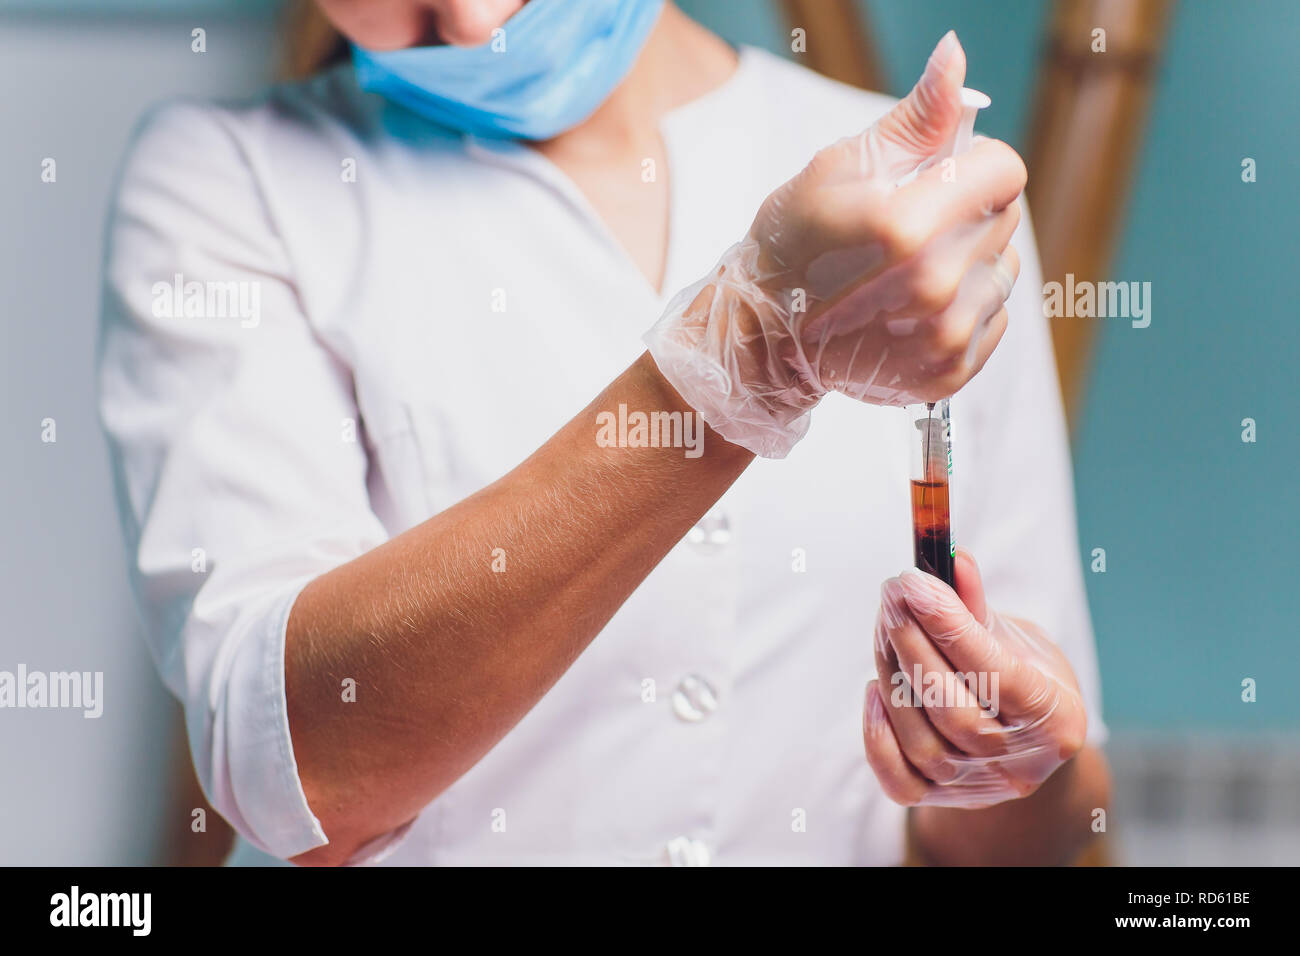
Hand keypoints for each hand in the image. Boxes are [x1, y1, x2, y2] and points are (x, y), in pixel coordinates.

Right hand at [643, 32, 1025, 457]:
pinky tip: (914, 308)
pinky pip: (993, 318)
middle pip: (1005, 218)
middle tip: (909, 229)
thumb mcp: (840, 167)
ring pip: (1002, 269)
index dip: (974, 162)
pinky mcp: (949, 373)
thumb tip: (956, 58)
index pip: (1005, 170)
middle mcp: (933, 289)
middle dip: (966, 210)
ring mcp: (942, 338)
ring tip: (910, 270)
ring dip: (968, 261)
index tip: (938, 175)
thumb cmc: (795, 244)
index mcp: (906, 228)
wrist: (765, 336)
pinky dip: (963, 308)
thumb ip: (914, 118)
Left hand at [863, 549, 1087, 808]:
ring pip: (921, 741)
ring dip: (892, 676)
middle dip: (913, 645)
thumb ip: (978, 608)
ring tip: (885, 625)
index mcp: (1055, 718)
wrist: (1023, 743)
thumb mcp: (1016, 639)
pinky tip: (873, 688)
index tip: (914, 582)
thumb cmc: (1020, 677)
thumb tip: (951, 559)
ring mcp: (980, 788)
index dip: (949, 626)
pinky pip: (898, 781)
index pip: (995, 673)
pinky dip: (877, 735)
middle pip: (953, 710)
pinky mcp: (941, 800)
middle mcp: (1021, 763)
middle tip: (892, 594)